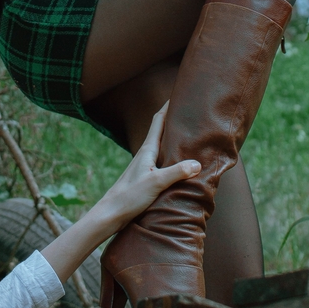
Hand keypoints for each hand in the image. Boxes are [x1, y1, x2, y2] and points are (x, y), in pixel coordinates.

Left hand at [98, 104, 200, 232]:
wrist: (110, 214)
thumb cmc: (129, 196)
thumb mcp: (156, 183)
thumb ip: (176, 172)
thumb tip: (197, 163)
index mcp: (147, 150)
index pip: (159, 120)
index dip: (168, 106)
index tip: (179, 93)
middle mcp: (145, 154)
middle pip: (161, 130)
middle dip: (173, 118)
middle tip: (189, 110)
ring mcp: (144, 165)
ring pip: (161, 145)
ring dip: (173, 137)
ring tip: (188, 133)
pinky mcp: (145, 177)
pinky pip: (162, 160)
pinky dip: (172, 155)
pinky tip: (179, 162)